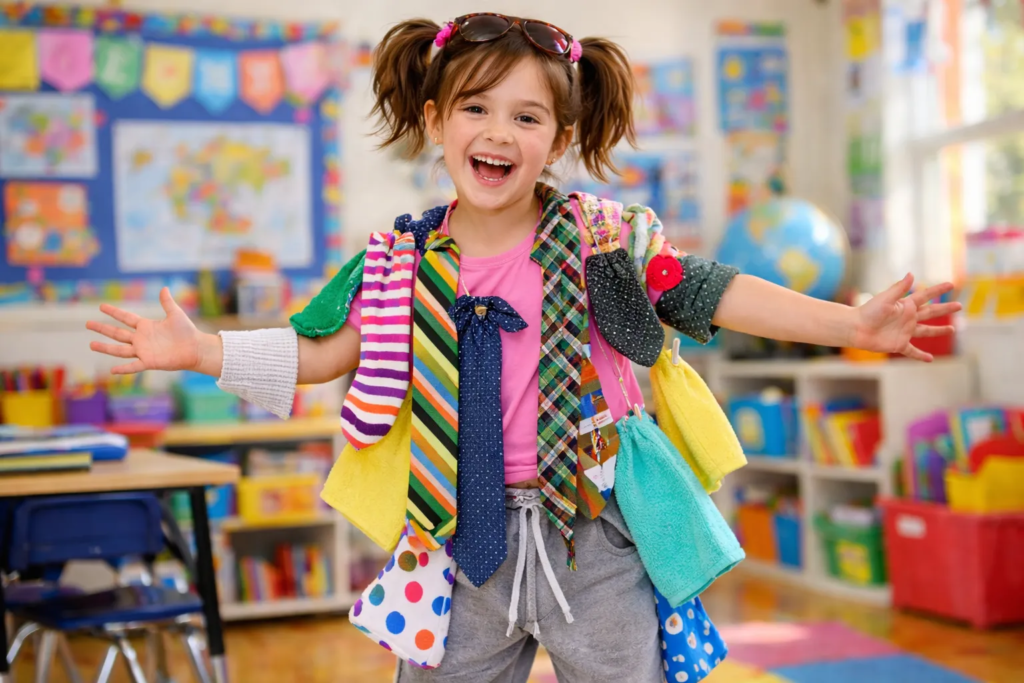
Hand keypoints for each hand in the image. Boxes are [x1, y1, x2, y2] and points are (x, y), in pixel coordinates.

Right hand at [87, 287, 206, 373]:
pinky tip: (112, 370)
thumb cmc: (187, 331)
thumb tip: (164, 288)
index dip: (114, 312)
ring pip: (120, 350)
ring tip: (91, 344)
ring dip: (106, 348)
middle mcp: (141, 339)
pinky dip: (123, 369)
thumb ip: (167, 302)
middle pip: (117, 333)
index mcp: (146, 326)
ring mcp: (144, 351)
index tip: (101, 306)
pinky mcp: (150, 362)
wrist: (196, 348)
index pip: (126, 318)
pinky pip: (134, 366)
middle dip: (103, 329)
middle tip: (87, 323)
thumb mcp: (175, 314)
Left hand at [850, 274, 961, 361]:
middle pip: (931, 312)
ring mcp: (904, 331)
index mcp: (905, 305)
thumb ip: (899, 288)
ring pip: (926, 331)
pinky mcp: (899, 344)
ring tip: (952, 329)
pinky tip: (930, 359)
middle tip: (960, 305)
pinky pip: (912, 351)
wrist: (856, 329)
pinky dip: (921, 355)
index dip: (938, 290)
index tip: (951, 284)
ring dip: (938, 331)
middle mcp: (907, 318)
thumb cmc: (868, 312)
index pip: (926, 296)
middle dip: (945, 309)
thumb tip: (912, 274)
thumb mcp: (885, 298)